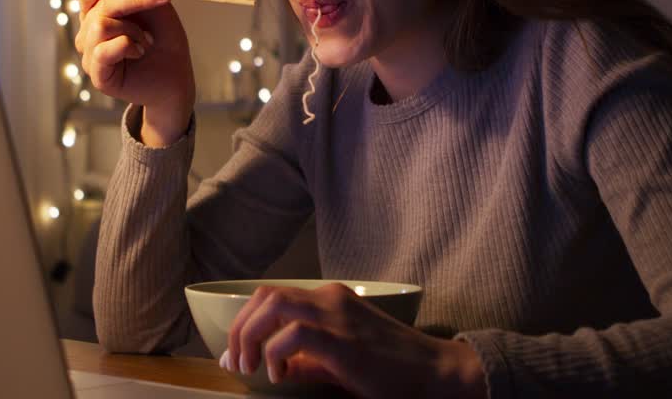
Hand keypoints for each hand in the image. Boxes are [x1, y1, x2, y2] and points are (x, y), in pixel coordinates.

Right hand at [74, 0, 194, 137]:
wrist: (176, 80)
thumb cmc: (165, 44)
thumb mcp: (157, 10)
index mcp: (97, 13)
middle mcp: (88, 32)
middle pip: (96, 3)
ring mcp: (90, 54)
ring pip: (100, 25)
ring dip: (132, 28)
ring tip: (146, 40)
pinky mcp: (98, 75)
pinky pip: (104, 50)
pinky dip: (127, 46)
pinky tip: (140, 52)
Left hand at [223, 283, 484, 398]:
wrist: (435, 374)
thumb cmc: (391, 371)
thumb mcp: (341, 360)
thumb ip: (308, 360)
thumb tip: (272, 367)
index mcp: (328, 299)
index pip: (270, 295)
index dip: (244, 323)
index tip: (235, 357)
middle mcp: (329, 298)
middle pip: (263, 295)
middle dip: (239, 330)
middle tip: (238, 364)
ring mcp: (336, 316)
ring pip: (272, 305)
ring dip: (250, 337)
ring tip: (252, 368)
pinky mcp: (342, 341)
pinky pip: (293, 334)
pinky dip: (275, 353)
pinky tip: (280, 375)